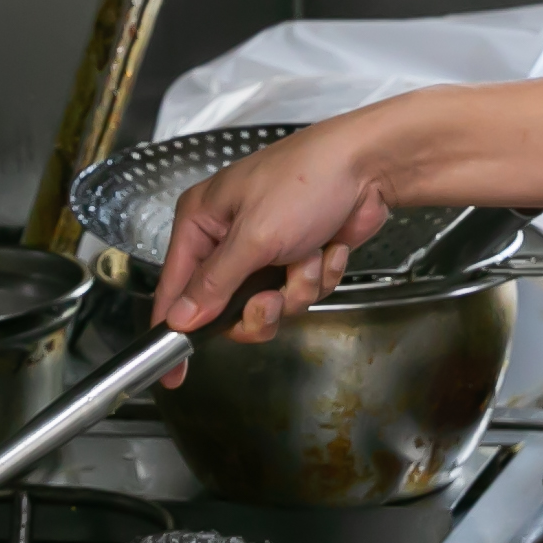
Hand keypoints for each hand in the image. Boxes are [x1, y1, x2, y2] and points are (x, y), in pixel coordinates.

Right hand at [153, 116, 403, 341]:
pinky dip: (319, 277)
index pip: (175, 288)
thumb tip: (179, 320)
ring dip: (296, 289)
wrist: (369, 167)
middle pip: (226, 309)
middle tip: (273, 297)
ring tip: (309, 258)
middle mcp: (227, 238)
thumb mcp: (254, 237)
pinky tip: (328, 249)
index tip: (173, 374)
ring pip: (269, 307)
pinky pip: (299, 294)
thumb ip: (214, 284)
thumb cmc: (306, 181)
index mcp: (202, 223)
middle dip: (260, 308)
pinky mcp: (298, 258)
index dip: (174, 330)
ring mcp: (265, 250)